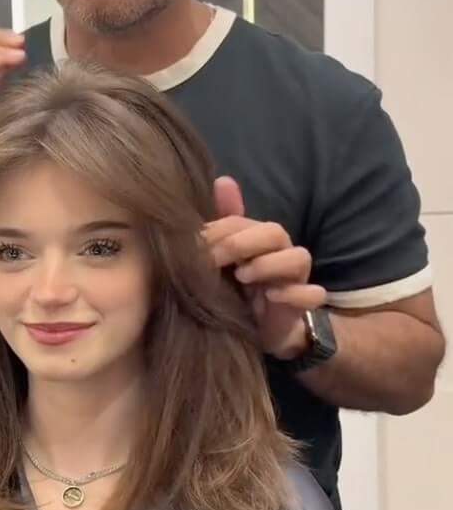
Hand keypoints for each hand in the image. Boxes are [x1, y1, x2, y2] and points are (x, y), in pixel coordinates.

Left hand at [203, 177, 325, 358]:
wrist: (258, 329)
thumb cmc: (237, 289)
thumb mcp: (221, 259)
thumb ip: (220, 224)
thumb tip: (223, 180)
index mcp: (257, 239)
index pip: (243, 222)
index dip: (220, 231)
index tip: (195, 245)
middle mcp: (280, 252)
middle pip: (275, 232)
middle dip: (242, 243)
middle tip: (215, 259)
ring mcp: (295, 277)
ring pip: (300, 257)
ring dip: (270, 264)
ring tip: (243, 276)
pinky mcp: (303, 304)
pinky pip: (314, 294)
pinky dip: (296, 293)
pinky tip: (272, 296)